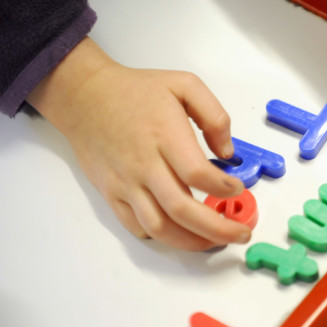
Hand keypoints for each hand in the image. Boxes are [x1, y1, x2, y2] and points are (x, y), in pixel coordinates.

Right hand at [27, 38, 249, 250]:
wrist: (85, 97)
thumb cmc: (136, 91)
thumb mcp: (184, 84)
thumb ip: (214, 115)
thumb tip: (227, 152)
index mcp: (165, 136)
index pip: (197, 174)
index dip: (223, 188)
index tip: (238, 188)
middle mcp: (144, 164)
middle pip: (182, 209)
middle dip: (217, 228)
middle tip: (240, 233)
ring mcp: (126, 183)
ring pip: (160, 227)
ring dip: (191, 241)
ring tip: (215, 241)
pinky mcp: (112, 194)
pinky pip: (137, 226)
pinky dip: (162, 237)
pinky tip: (181, 233)